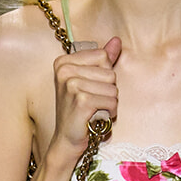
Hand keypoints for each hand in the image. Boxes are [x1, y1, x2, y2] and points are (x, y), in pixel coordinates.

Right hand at [51, 36, 120, 157]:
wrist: (67, 139)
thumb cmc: (79, 110)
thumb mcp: (89, 81)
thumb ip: (103, 60)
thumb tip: (116, 40)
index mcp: (64, 61)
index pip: (102, 56)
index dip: (104, 75)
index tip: (90, 88)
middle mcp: (65, 70)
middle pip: (109, 72)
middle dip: (108, 90)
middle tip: (92, 102)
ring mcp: (71, 85)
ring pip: (113, 88)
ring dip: (109, 103)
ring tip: (94, 110)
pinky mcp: (81, 101)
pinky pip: (111, 101)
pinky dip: (109, 112)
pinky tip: (97, 118)